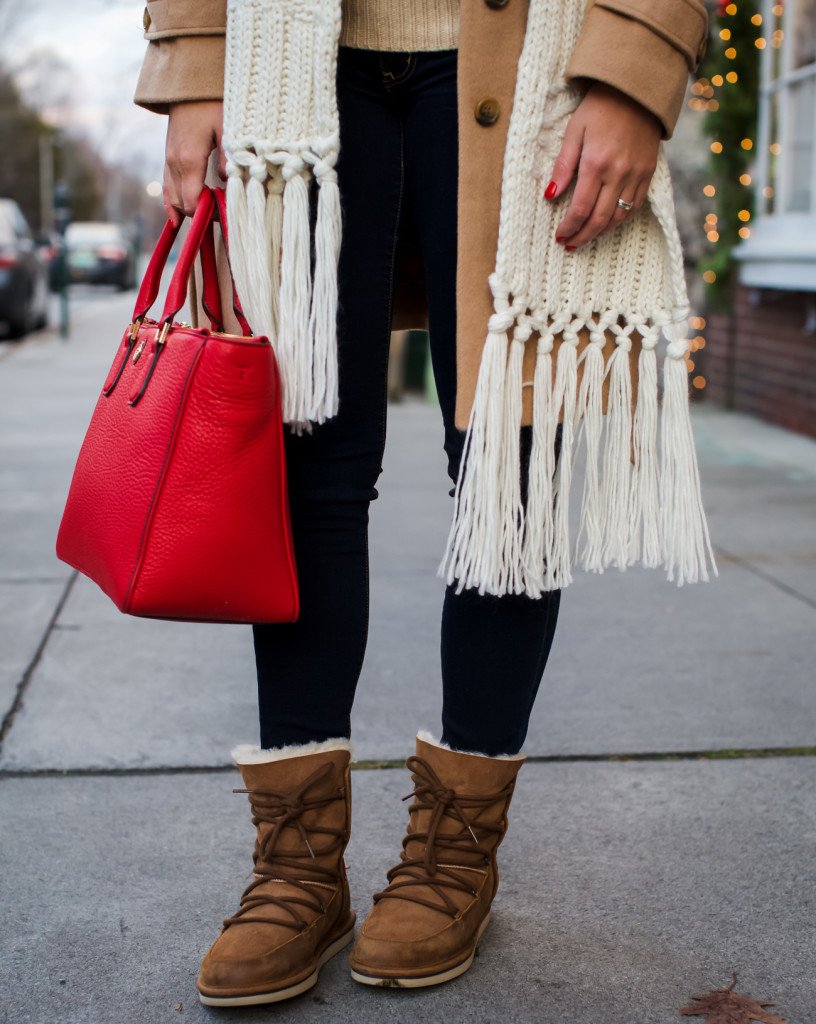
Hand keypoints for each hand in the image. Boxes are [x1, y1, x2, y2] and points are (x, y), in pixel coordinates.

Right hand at [163, 101, 225, 225]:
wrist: (188, 84)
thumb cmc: (211, 103)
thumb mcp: (228, 129)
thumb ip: (229, 159)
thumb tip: (230, 184)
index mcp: (190, 160)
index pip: (193, 203)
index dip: (208, 214)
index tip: (225, 213)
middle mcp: (175, 163)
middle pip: (182, 204)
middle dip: (200, 214)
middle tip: (221, 213)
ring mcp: (169, 160)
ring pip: (172, 197)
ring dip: (187, 209)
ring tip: (205, 216)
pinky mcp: (169, 156)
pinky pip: (167, 186)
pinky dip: (172, 201)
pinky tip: (177, 215)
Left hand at [544, 83, 660, 249]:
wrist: (637, 89)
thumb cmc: (601, 107)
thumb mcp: (575, 131)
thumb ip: (563, 166)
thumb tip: (550, 195)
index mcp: (596, 164)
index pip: (580, 209)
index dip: (568, 227)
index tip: (559, 235)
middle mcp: (618, 173)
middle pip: (599, 219)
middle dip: (582, 236)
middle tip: (570, 244)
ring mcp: (636, 175)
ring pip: (619, 217)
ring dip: (601, 232)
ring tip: (586, 237)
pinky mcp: (648, 173)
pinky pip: (635, 206)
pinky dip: (621, 220)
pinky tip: (608, 224)